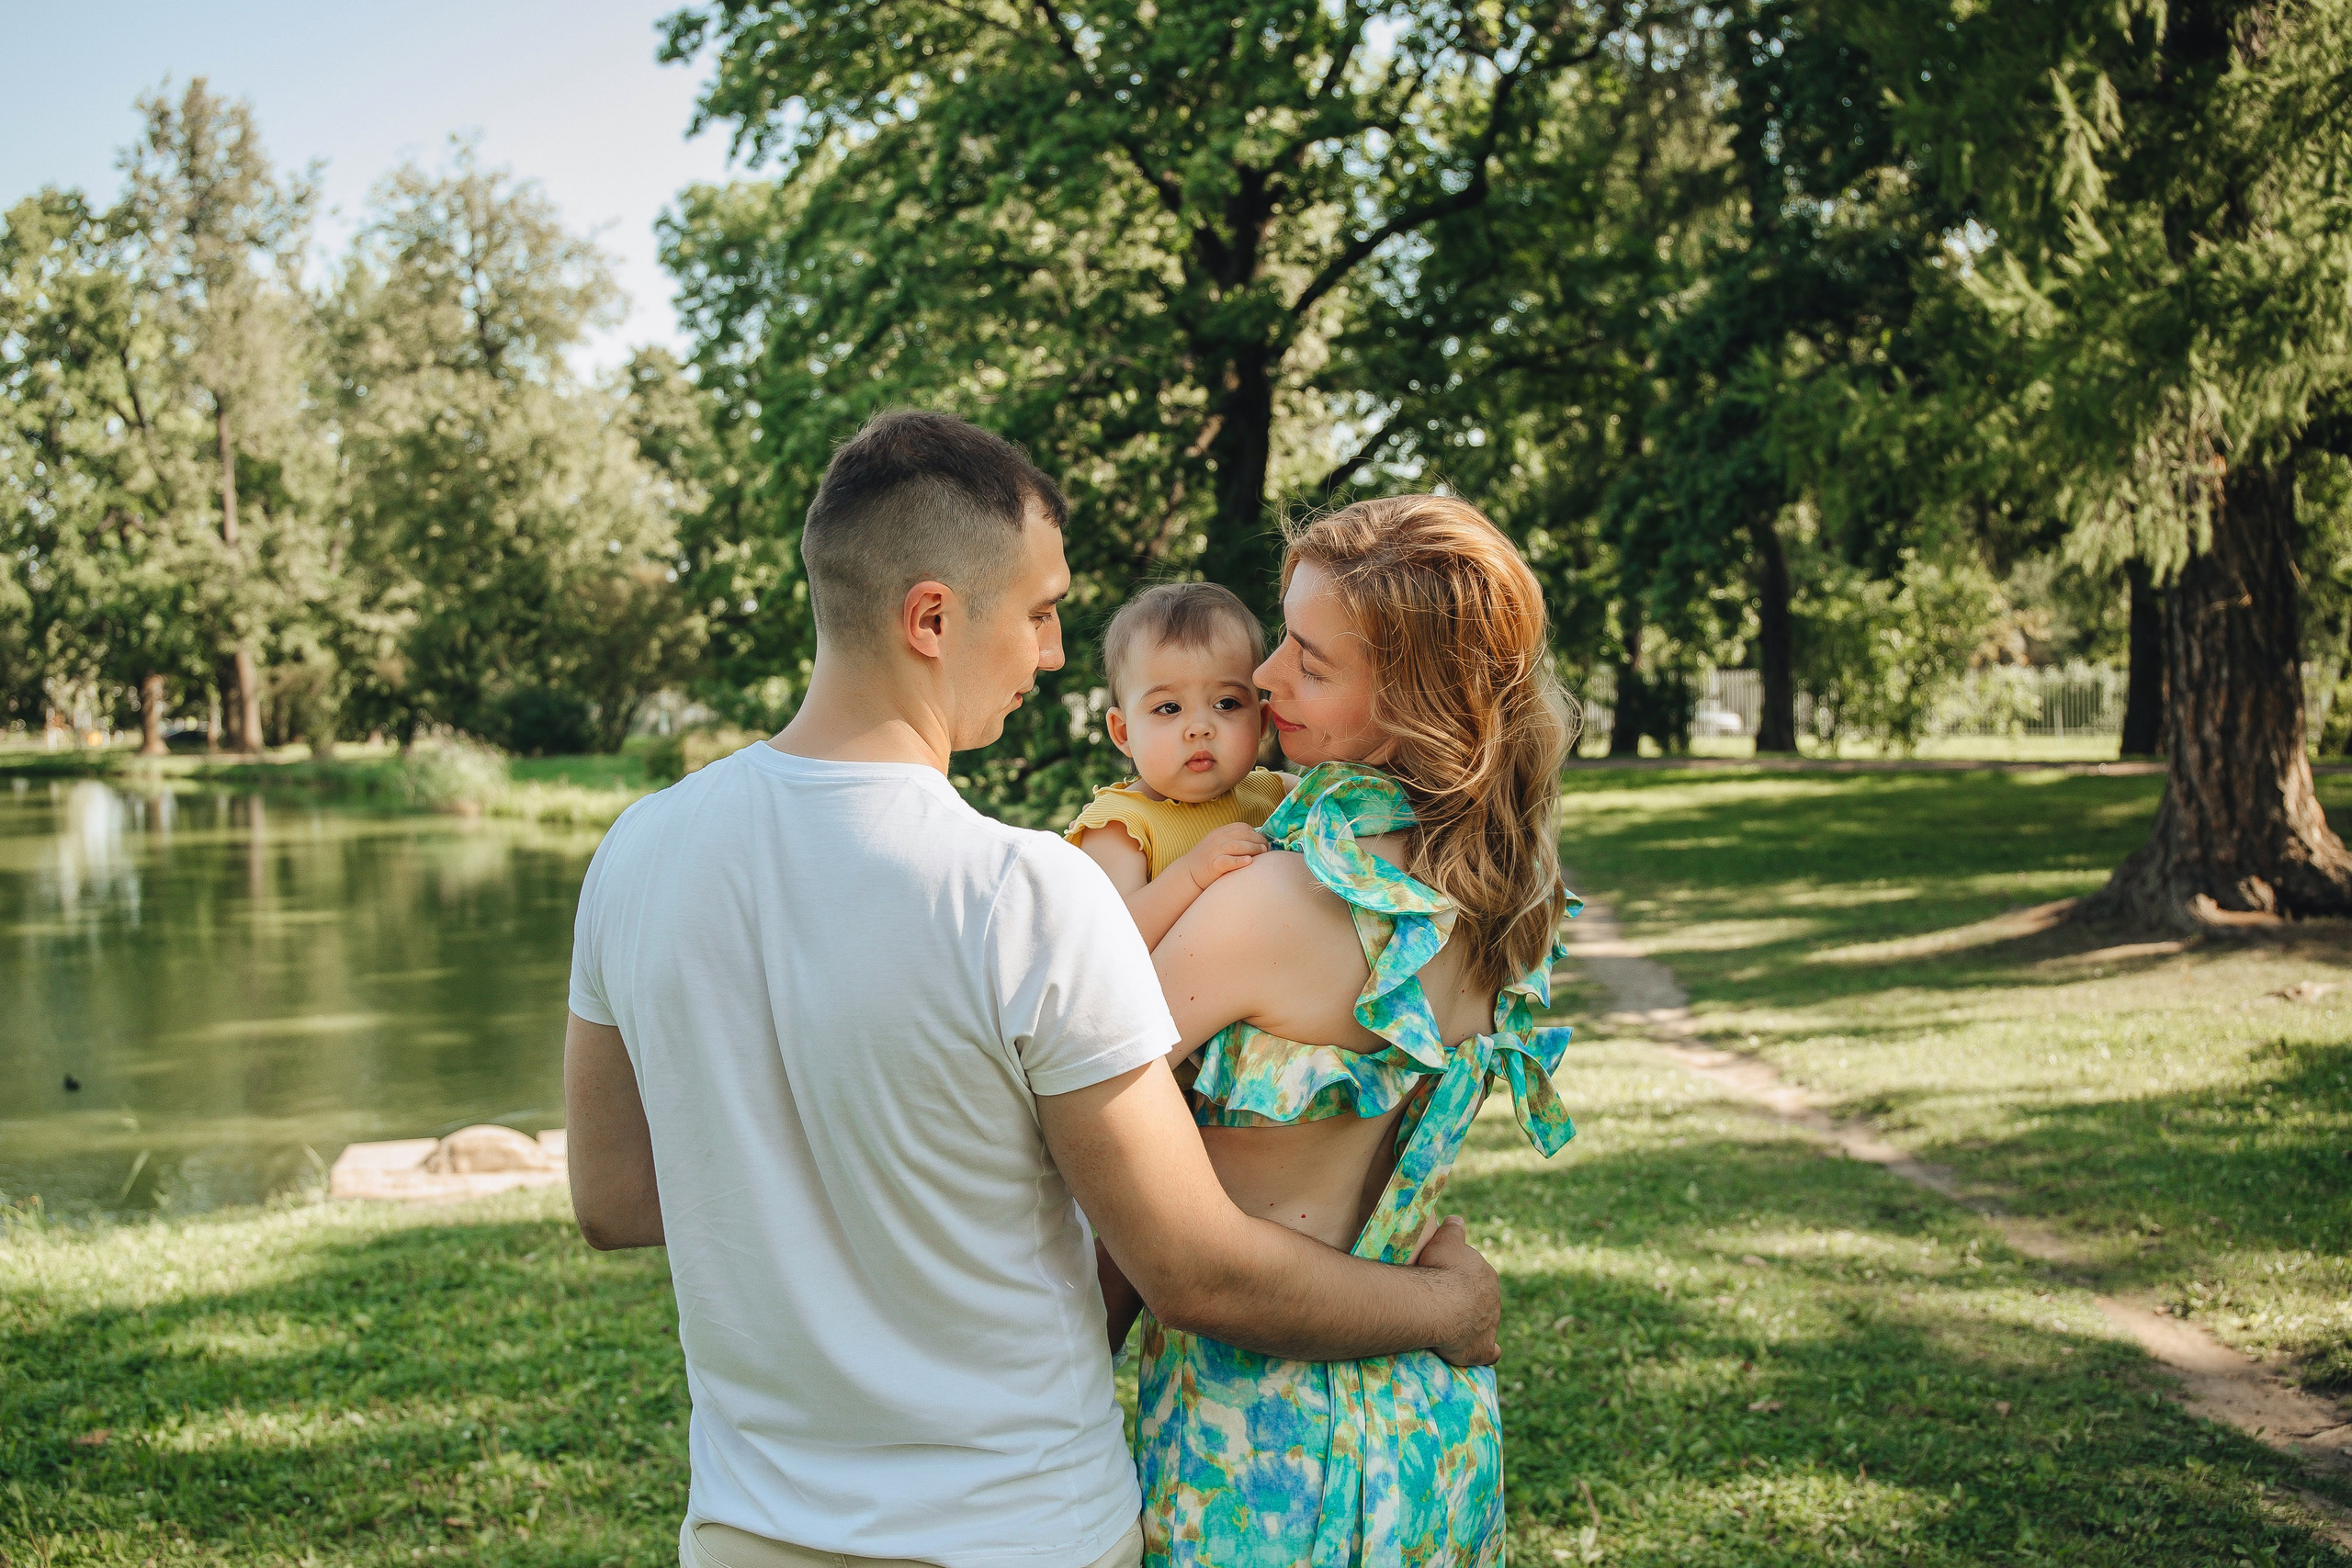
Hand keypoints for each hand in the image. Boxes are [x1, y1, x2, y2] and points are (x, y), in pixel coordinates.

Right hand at [1180, 822, 1270, 891]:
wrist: (1188, 873)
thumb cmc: (1208, 860)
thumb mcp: (1219, 844)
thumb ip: (1234, 840)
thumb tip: (1257, 843)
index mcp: (1220, 832)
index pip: (1242, 827)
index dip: (1256, 834)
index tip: (1264, 842)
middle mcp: (1218, 839)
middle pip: (1243, 835)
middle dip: (1258, 841)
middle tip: (1267, 849)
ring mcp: (1215, 851)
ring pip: (1238, 845)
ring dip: (1253, 848)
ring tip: (1263, 853)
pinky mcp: (1213, 865)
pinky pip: (1228, 861)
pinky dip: (1239, 861)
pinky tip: (1249, 861)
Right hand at [1414, 1215, 1500, 1366]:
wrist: (1440, 1303)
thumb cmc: (1440, 1269)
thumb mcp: (1445, 1239)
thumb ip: (1454, 1229)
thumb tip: (1457, 1219)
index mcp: (1486, 1275)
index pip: (1477, 1277)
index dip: (1461, 1279)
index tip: (1446, 1281)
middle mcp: (1493, 1300)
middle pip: (1483, 1301)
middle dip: (1469, 1303)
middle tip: (1445, 1304)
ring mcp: (1490, 1325)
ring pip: (1485, 1324)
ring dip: (1473, 1326)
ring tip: (1452, 1328)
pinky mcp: (1482, 1348)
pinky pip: (1489, 1352)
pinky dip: (1487, 1352)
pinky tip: (1482, 1353)